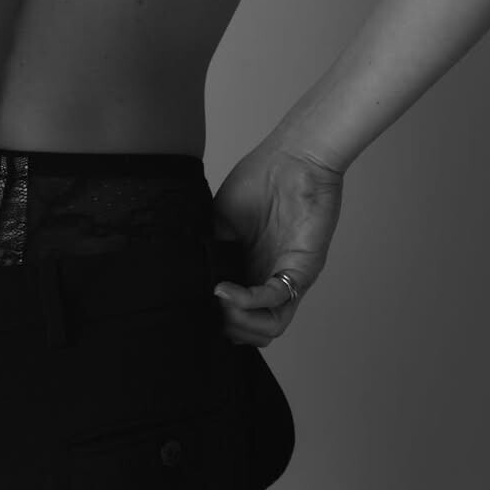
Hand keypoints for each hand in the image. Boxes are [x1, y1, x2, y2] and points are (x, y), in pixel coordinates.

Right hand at [209, 143, 343, 347]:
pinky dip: (247, 301)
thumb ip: (208, 250)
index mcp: (249, 271)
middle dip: (222, 327)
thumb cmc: (260, 180)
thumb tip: (187, 278)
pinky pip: (276, 299)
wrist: (292, 158)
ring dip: (237, 323)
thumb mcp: (219, 220)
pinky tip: (224, 289)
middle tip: (204, 305)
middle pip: (250, 332)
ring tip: (216, 301)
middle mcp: (268, 281)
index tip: (191, 303)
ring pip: (269, 328)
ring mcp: (286, 279)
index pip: (234, 316)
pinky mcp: (301, 269)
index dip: (213, 318)